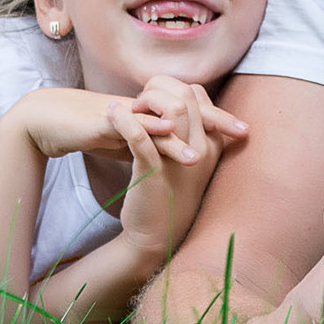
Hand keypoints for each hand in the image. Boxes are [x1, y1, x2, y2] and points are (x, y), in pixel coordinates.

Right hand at [7, 81, 246, 164]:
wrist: (48, 121)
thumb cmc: (86, 129)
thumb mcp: (124, 138)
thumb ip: (147, 142)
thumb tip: (169, 150)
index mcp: (148, 110)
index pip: (188, 111)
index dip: (214, 120)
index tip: (241, 132)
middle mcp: (141, 106)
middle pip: (185, 107)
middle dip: (214, 120)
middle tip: (242, 132)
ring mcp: (125, 111)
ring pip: (163, 115)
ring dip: (188, 132)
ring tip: (212, 149)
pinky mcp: (105, 119)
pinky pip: (133, 124)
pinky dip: (151, 132)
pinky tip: (164, 139)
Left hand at [112, 78, 242, 261]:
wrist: (157, 235)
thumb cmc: (169, 192)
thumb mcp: (188, 160)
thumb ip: (187, 131)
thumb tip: (177, 99)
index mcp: (211, 143)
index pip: (197, 94)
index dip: (171, 88)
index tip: (152, 100)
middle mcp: (202, 149)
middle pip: (186, 96)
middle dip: (158, 89)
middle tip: (139, 102)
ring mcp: (181, 161)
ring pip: (173, 109)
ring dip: (146, 101)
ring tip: (127, 109)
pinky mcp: (154, 172)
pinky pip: (141, 136)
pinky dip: (124, 119)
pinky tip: (112, 112)